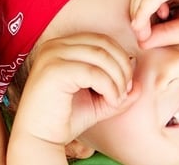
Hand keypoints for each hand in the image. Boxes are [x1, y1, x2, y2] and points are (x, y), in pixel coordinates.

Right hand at [10, 33, 136, 149]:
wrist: (38, 139)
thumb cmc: (64, 119)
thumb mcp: (97, 101)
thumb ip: (118, 91)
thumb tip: (140, 85)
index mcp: (62, 46)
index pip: (101, 40)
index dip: (120, 59)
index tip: (126, 84)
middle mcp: (54, 45)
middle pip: (104, 44)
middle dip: (122, 68)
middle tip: (125, 92)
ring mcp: (52, 55)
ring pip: (101, 56)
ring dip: (117, 79)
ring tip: (116, 99)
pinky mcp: (53, 70)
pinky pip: (93, 72)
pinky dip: (109, 87)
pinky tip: (109, 101)